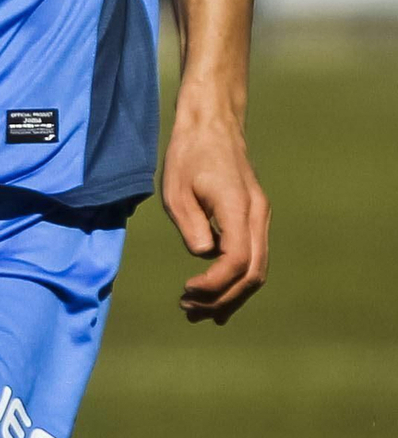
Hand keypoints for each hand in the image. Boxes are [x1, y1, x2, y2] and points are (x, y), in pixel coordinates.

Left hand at [161, 101, 269, 323]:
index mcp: (239, 207)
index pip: (236, 260)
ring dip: (230, 295)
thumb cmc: (189, 153)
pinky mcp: (254, 218)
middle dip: (223, 299)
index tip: (187, 291)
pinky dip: (236, 280)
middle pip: (253, 272)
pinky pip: (252, 257)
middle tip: (190, 311)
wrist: (213, 125)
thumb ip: (191, 225)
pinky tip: (216, 296)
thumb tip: (204, 256)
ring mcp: (260, 217)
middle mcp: (257, 215)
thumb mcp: (177, 190)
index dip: (214, 284)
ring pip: (257, 269)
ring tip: (199, 312)